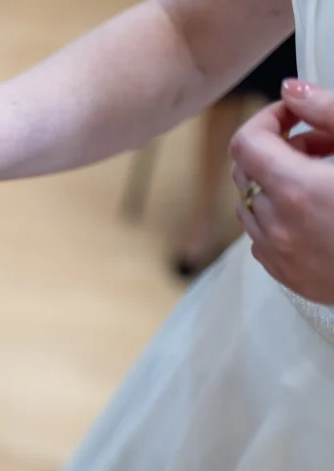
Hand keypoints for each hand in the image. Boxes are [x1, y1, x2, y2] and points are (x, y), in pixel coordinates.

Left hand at [230, 79, 333, 302]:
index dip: (269, 119)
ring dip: (278, 185)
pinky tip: (320, 212)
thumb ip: (330, 112)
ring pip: (252, 207)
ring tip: (326, 178)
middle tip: (325, 143)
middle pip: (247, 172)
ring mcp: (281, 257)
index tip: (295, 114)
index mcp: (297, 191)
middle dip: (279, 149)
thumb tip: (292, 91)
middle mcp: (279, 227)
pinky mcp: (290, 277)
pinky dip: (280, 218)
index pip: (246, 143)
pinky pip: (263, 239)